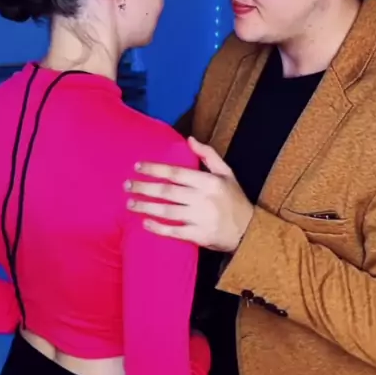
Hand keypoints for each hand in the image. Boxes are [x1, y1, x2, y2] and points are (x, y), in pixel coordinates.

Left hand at [124, 137, 253, 252]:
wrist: (248, 231)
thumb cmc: (234, 199)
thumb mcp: (226, 173)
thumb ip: (208, 155)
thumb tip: (190, 139)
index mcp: (208, 182)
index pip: (176, 173)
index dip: (155, 169)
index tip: (137, 167)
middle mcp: (202, 199)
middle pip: (167, 192)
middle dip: (144, 188)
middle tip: (127, 186)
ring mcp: (200, 218)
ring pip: (167, 211)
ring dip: (146, 207)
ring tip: (130, 203)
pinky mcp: (198, 236)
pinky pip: (174, 231)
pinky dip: (158, 228)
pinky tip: (144, 223)